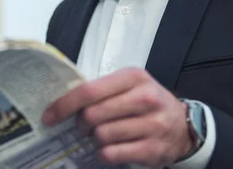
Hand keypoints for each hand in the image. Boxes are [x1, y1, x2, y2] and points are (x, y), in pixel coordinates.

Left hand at [41, 68, 193, 166]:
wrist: (184, 126)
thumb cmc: (148, 102)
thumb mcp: (130, 85)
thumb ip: (102, 90)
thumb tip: (63, 104)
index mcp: (134, 77)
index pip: (89, 91)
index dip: (64, 105)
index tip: (48, 116)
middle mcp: (145, 98)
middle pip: (93, 115)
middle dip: (81, 124)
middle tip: (83, 126)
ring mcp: (152, 124)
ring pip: (102, 136)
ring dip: (95, 140)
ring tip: (102, 136)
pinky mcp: (153, 149)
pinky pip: (112, 154)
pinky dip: (104, 154)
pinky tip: (111, 148)